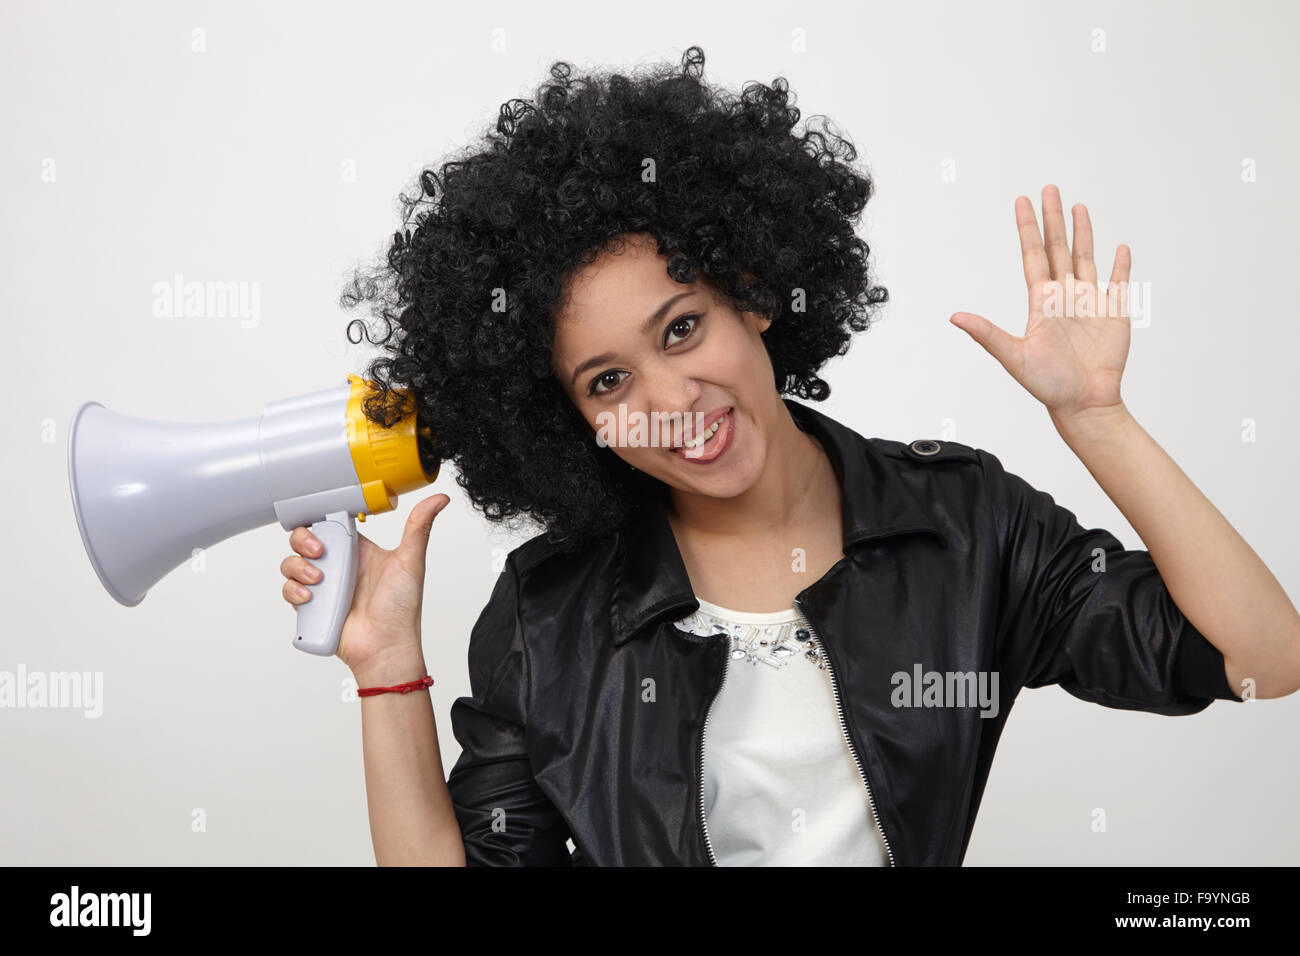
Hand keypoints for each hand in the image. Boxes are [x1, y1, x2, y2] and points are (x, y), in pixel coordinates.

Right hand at [280, 494, 450, 675]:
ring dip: (298, 567)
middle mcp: (339, 565)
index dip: (321, 518)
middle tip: (318, 552)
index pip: (330, 523)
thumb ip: (418, 527)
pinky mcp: (313, 606)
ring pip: (293, 564)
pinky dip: (293, 591)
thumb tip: (438, 499)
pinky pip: (289, 591)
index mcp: (359, 550)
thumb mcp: (410, 561)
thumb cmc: (402, 609)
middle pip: (305, 540)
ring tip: (318, 580)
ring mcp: (325, 586)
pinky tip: (310, 597)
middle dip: (303, 541)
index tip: (325, 524)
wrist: (386, 648)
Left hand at [949, 184, 1131, 425]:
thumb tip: (955, 317)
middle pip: (1057, 248)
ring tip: (1078, 207)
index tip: (1022, 202)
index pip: (1032, 255)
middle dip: (1053, 219)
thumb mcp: (1013, 356)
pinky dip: (1121, 265)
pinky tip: (1119, 247)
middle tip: (1049, 189)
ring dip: (1083, 232)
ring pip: (1085, 258)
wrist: (1083, 403)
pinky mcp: (1114, 313)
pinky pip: (1118, 283)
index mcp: (1041, 302)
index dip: (1027, 228)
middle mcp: (1064, 297)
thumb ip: (987, 333)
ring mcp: (1090, 303)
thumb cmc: (1048, 385)